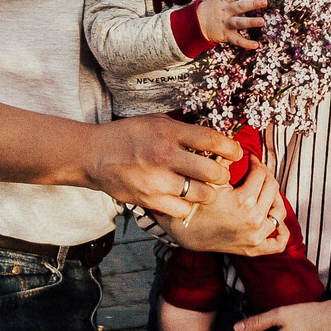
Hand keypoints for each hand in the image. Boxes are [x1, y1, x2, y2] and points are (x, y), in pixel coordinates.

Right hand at [80, 114, 240, 219]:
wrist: (94, 155)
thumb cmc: (128, 135)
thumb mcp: (157, 122)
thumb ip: (184, 129)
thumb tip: (215, 135)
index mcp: (168, 133)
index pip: (211, 140)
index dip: (230, 148)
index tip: (236, 152)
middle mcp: (164, 156)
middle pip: (212, 172)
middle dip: (223, 175)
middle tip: (221, 174)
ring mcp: (157, 181)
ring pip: (201, 194)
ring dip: (208, 193)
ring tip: (205, 188)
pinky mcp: (149, 200)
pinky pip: (183, 209)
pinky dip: (188, 205)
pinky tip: (185, 198)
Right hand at [163, 158, 287, 254]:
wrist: (183, 233)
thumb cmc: (194, 205)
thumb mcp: (208, 180)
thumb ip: (224, 160)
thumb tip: (236, 144)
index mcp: (244, 201)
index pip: (261, 173)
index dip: (255, 162)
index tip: (249, 159)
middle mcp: (254, 220)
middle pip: (272, 188)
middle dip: (265, 176)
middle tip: (255, 172)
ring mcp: (256, 236)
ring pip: (279, 211)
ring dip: (274, 198)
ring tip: (263, 192)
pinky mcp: (254, 249)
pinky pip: (277, 243)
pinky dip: (280, 232)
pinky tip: (274, 220)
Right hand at [196, 0, 267, 48]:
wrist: (196, 25)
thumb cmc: (212, 10)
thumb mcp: (220, 0)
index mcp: (224, 1)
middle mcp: (226, 12)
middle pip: (239, 7)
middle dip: (252, 4)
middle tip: (265, 1)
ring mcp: (226, 24)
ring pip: (239, 23)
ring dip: (250, 22)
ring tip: (262, 21)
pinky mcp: (226, 35)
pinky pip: (237, 40)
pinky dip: (246, 43)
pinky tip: (256, 45)